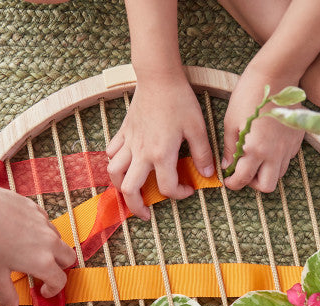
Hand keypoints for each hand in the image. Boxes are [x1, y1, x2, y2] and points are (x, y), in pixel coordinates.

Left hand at [0, 184, 75, 305]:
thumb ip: (6, 295)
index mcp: (43, 263)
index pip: (60, 281)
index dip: (53, 290)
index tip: (42, 291)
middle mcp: (50, 243)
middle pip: (69, 259)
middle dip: (60, 268)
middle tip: (44, 272)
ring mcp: (45, 224)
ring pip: (58, 239)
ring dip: (51, 249)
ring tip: (30, 251)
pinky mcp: (36, 209)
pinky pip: (46, 223)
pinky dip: (40, 231)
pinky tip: (22, 232)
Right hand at [106, 77, 214, 219]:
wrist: (158, 77)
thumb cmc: (179, 100)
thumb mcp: (197, 128)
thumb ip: (203, 153)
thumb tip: (208, 174)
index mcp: (161, 154)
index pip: (167, 188)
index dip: (179, 195)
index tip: (188, 190)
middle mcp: (142, 153)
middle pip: (129, 190)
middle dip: (136, 207)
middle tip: (146, 213)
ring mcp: (129, 143)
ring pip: (114, 173)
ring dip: (120, 187)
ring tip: (131, 192)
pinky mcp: (123, 133)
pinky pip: (112, 153)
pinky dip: (115, 162)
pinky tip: (125, 164)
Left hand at [222, 66, 303, 192]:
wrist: (277, 74)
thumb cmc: (249, 95)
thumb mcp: (231, 122)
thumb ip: (229, 149)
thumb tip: (227, 166)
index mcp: (255, 150)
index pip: (243, 180)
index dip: (232, 183)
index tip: (228, 178)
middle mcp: (274, 153)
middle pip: (266, 187)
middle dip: (253, 183)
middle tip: (244, 171)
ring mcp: (289, 146)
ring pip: (279, 174)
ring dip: (266, 172)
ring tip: (255, 158)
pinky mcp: (297, 138)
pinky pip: (287, 159)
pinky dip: (277, 159)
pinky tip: (268, 145)